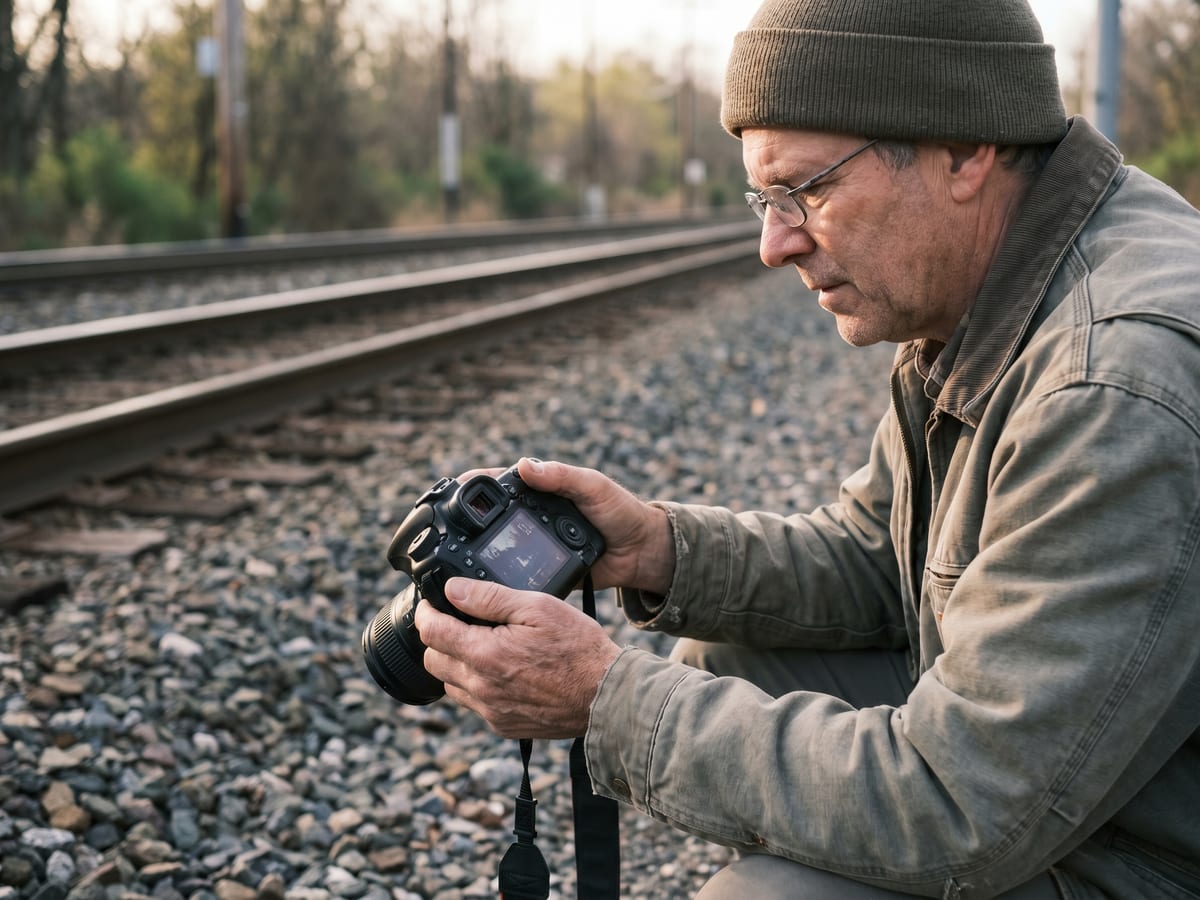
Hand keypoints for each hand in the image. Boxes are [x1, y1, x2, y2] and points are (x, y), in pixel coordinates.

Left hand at [415, 577, 622, 738]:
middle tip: (460, 623)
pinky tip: (501, 672)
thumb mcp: (538, 607)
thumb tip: (453, 590)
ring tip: (483, 647)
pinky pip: (473, 705)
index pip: (431, 632)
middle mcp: (481, 687)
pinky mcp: (502, 726)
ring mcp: (490, 711)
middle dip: (439, 639)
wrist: (605, 696)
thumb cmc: (578, 649)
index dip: (426, 613)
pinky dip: (476, 686)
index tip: (432, 604)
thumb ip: (490, 598)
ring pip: (450, 685)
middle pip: (433, 661)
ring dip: (456, 664)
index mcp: (486, 654)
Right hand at [459, 458, 674, 595]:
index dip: (470, 486)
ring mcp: (532, 543)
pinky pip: (513, 572)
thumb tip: (525, 466)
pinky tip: (480, 584)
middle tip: (441, 531)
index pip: (496, 483)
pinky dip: (496, 577)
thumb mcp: (593, 487)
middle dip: (463, 522)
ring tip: (452, 559)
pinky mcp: (539, 569)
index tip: (448, 491)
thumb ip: (562, 476)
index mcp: (539, 489)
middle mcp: (529, 515)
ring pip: (495, 546)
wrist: (641, 553)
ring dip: (475, 551)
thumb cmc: (621, 512)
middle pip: (487, 517)